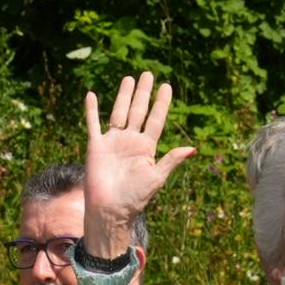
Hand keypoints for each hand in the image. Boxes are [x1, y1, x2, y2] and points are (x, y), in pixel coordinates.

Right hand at [82, 73, 194, 257]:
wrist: (110, 210)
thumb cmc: (135, 198)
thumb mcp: (157, 178)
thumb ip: (171, 160)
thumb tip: (192, 148)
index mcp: (146, 148)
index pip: (156, 120)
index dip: (161, 104)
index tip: (167, 87)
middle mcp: (130, 142)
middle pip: (138, 111)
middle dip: (143, 93)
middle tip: (148, 74)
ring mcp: (113, 142)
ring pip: (119, 112)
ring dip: (124, 96)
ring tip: (129, 78)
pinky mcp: (96, 146)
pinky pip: (93, 123)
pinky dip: (91, 110)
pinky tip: (92, 95)